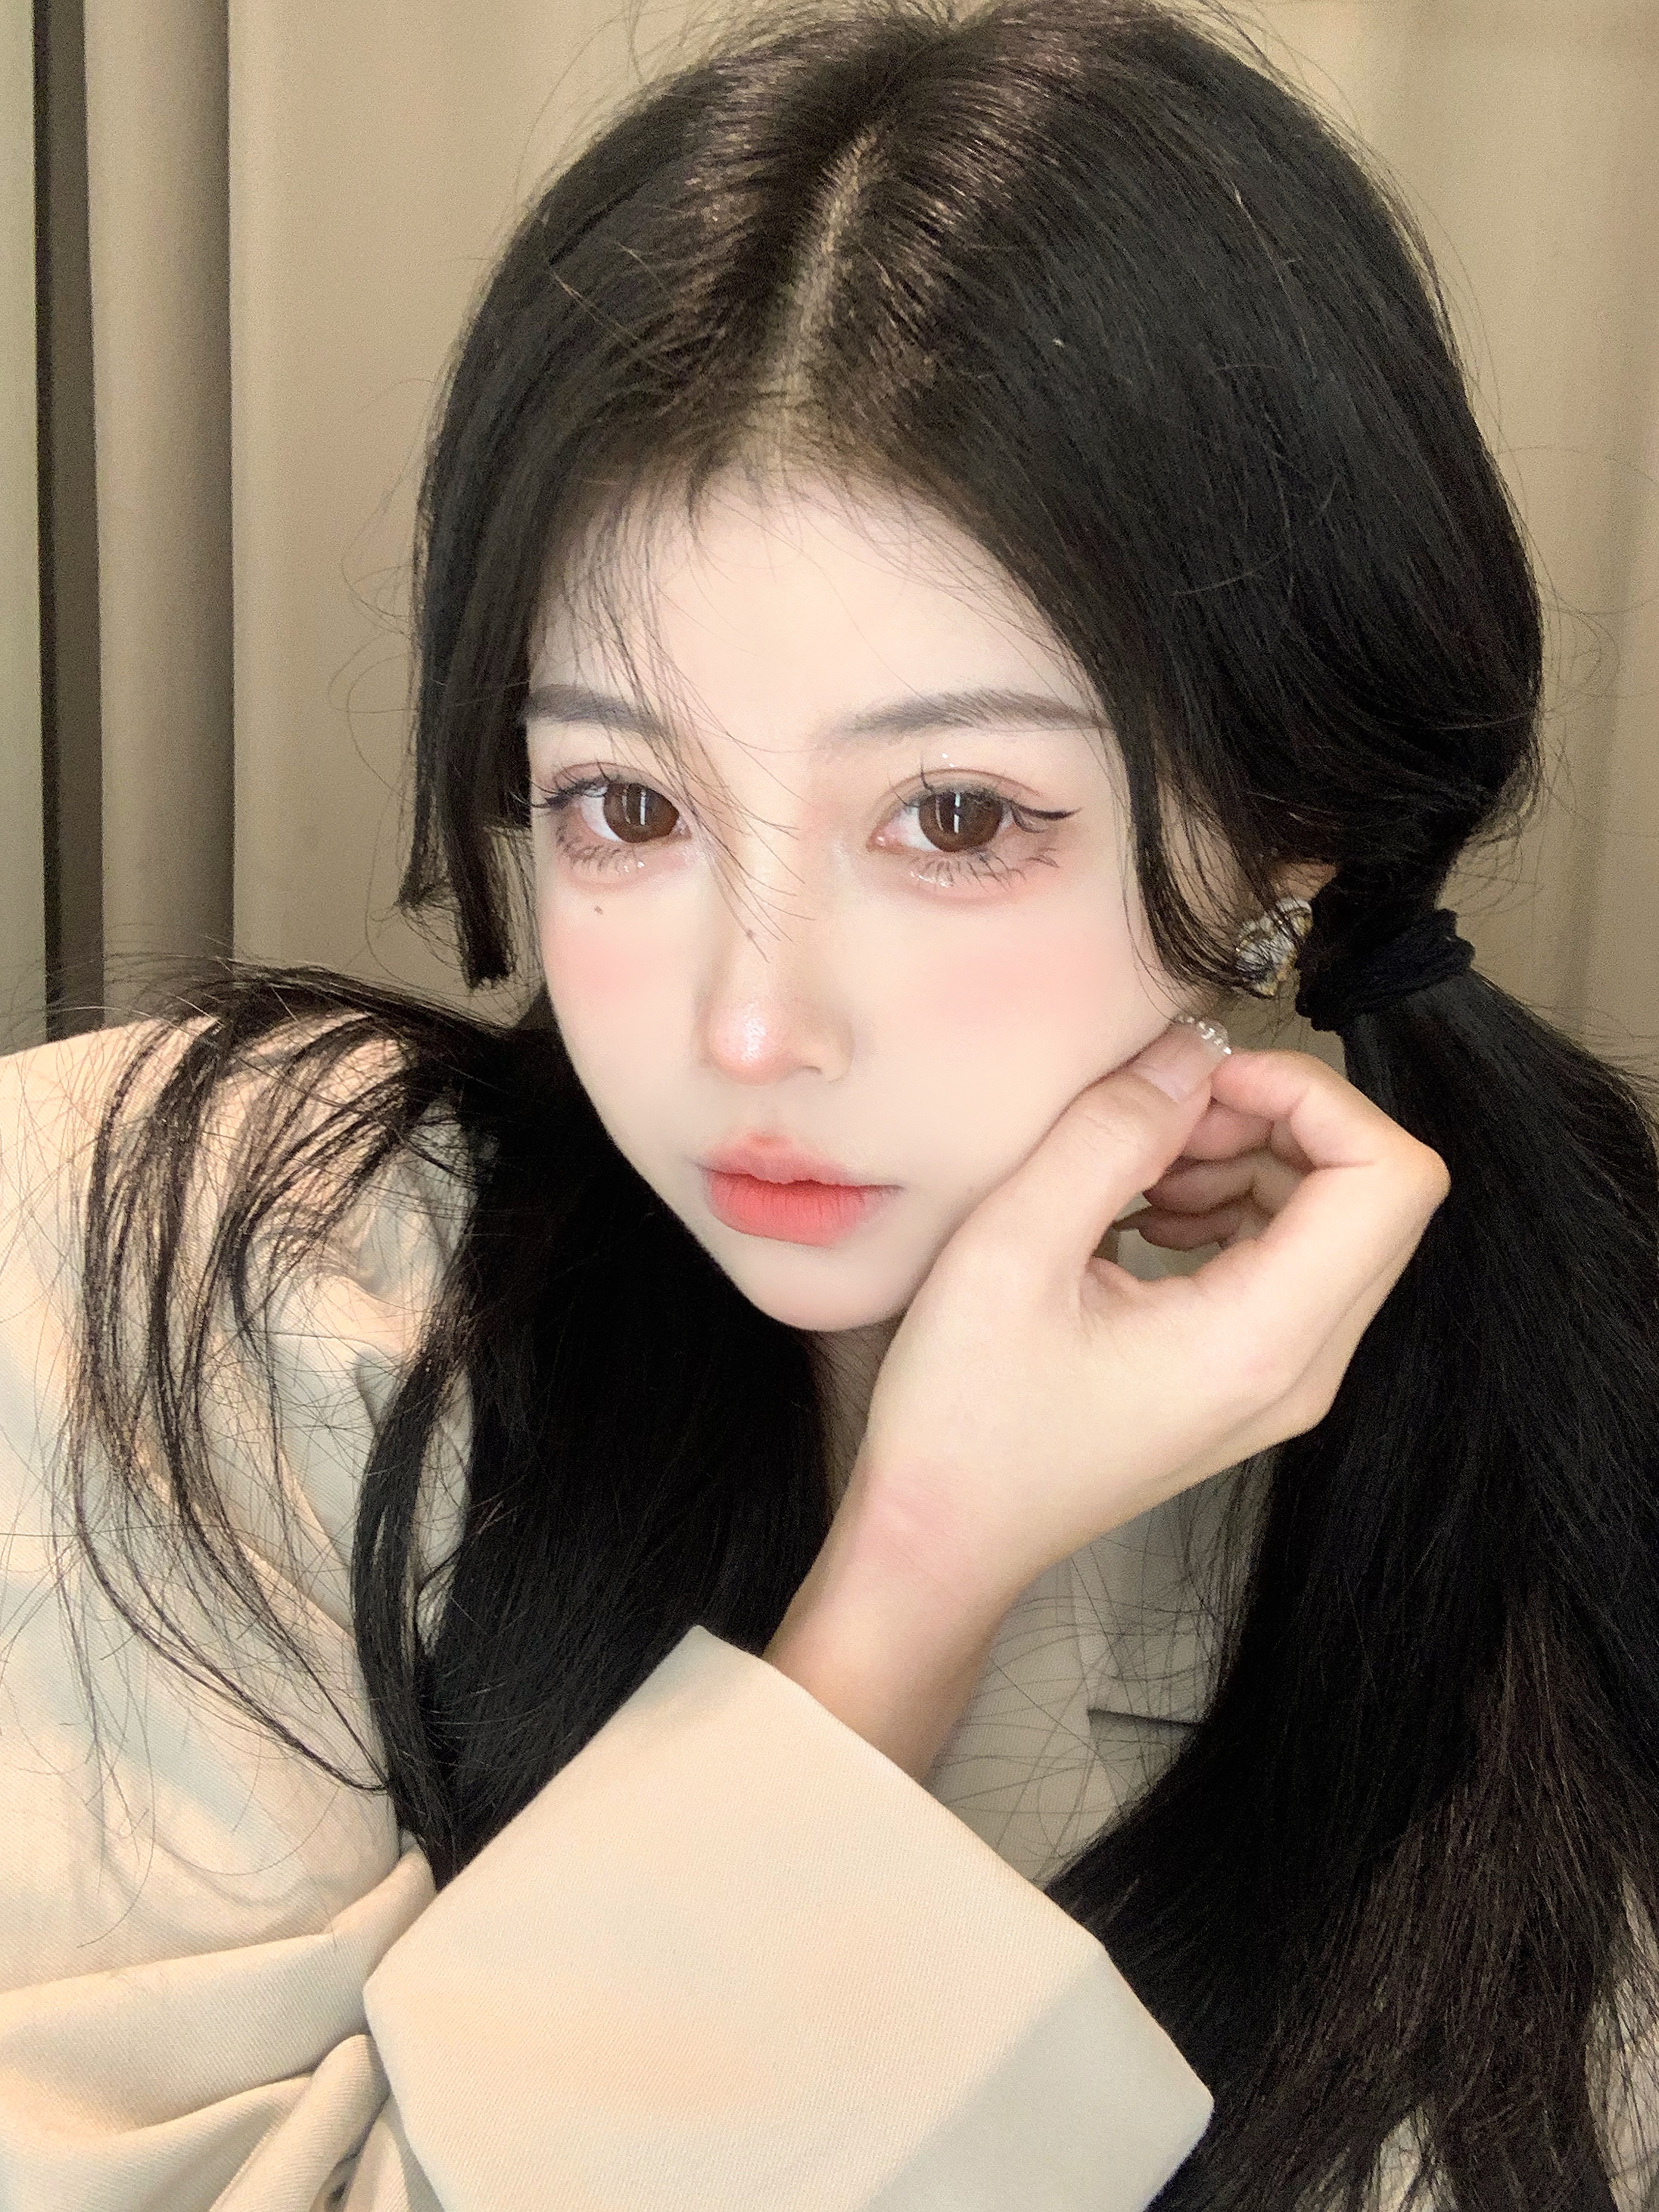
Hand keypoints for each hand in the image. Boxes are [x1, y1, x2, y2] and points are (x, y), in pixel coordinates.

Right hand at [844, 1021, 1450, 1618]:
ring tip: (1141, 1165)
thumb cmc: (964, 1419)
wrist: (944, 1539)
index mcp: (1262, 1343)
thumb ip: (1109, 1135)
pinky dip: (1237, 1207)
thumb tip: (1188, 1052)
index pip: (1392, 1180)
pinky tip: (1145, 1208)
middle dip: (1281, 1122)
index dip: (1315, 1097)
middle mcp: (1302, 1371)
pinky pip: (1293, 1264)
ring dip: (1255, 1160)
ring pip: (1337, 1224)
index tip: (1207, 1082)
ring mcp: (1284, 1384)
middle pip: (1376, 1196)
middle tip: (1165, 1116)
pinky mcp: (1251, 1382)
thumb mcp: (1010, 1249)